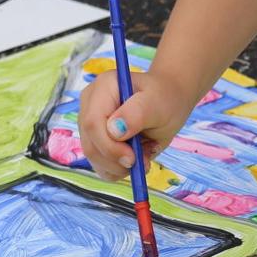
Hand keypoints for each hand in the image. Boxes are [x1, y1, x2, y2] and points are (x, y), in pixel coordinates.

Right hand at [78, 68, 195, 181]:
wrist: (167, 100)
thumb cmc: (164, 98)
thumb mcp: (158, 103)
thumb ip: (137, 114)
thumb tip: (114, 131)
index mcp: (103, 87)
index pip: (93, 123)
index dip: (110, 147)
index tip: (133, 158)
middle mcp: (90, 104)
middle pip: (91, 144)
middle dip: (117, 161)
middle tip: (144, 160)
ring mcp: (88, 123)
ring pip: (94, 158)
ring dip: (121, 167)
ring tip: (145, 152)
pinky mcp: (94, 140)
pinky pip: (100, 165)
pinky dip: (120, 169)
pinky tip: (137, 156)